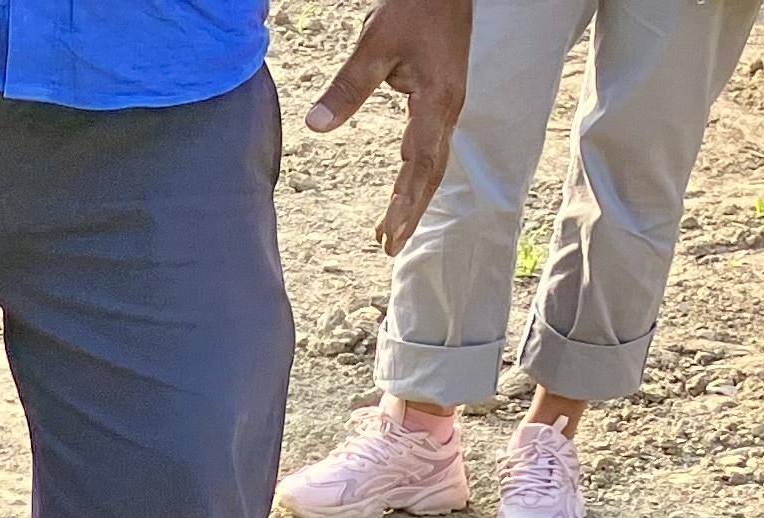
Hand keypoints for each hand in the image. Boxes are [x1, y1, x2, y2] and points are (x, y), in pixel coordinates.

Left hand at [305, 0, 473, 254]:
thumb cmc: (416, 7)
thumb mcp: (375, 44)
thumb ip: (348, 88)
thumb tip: (316, 126)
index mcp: (437, 102)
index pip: (420, 166)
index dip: (406, 204)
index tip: (389, 235)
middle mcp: (447, 110)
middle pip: (430, 173)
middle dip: (410, 211)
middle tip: (388, 247)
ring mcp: (447, 105)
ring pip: (431, 162)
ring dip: (413, 196)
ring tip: (392, 229)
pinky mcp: (441, 97)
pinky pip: (429, 144)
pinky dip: (415, 172)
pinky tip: (403, 185)